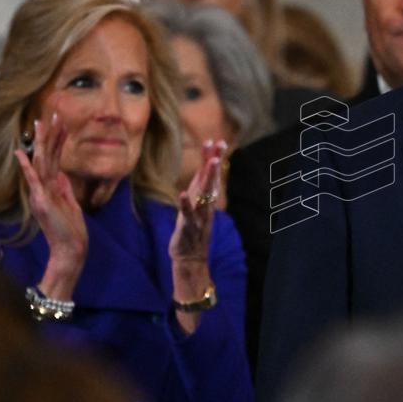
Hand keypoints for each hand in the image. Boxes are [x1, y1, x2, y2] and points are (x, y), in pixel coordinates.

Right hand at [15, 113, 86, 298]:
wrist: (71, 249)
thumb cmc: (71, 230)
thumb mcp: (71, 205)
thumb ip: (65, 189)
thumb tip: (63, 175)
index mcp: (52, 187)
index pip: (55, 159)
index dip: (57, 140)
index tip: (60, 122)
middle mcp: (44, 188)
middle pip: (47, 156)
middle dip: (50, 135)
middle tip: (51, 113)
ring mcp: (42, 194)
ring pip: (42, 163)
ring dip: (43, 143)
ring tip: (43, 124)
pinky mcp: (42, 202)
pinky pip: (34, 182)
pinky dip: (28, 168)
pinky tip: (23, 154)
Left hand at [171, 141, 225, 334]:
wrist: (191, 260)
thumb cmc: (191, 233)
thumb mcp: (195, 209)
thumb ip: (197, 192)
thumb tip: (198, 176)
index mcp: (206, 201)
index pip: (211, 176)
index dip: (214, 158)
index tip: (217, 140)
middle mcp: (206, 206)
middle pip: (211, 181)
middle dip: (214, 162)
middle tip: (218, 144)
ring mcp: (199, 217)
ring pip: (205, 194)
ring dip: (208, 178)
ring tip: (211, 162)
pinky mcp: (189, 228)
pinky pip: (188, 214)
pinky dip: (186, 203)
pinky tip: (184, 192)